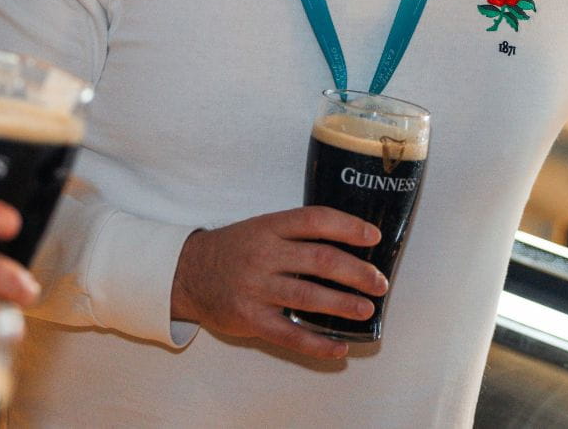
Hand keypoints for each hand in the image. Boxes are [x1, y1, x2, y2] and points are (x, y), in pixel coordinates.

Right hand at [170, 206, 385, 360]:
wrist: (187, 273)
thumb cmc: (236, 249)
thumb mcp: (261, 228)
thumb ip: (297, 235)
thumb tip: (350, 246)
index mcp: (270, 227)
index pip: (316, 220)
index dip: (348, 227)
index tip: (374, 237)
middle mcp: (264, 255)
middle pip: (320, 259)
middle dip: (357, 272)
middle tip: (379, 283)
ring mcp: (256, 288)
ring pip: (309, 296)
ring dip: (343, 305)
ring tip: (367, 310)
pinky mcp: (250, 319)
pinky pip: (290, 335)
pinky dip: (318, 344)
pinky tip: (339, 348)